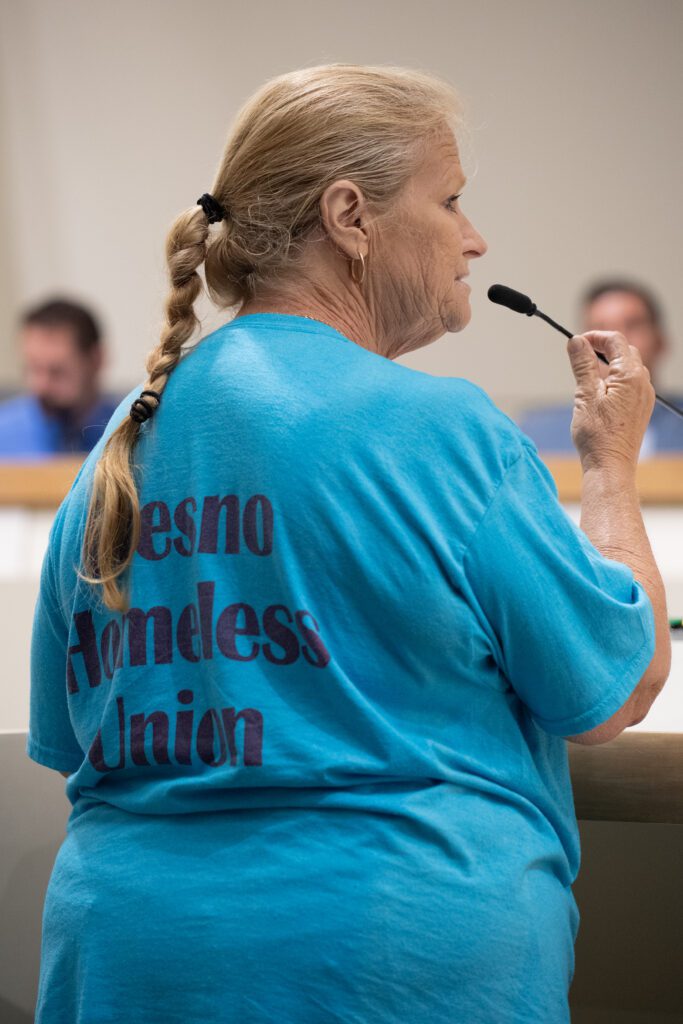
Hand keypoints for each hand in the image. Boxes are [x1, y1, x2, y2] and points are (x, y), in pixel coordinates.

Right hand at [566, 330, 654, 472]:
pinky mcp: (640, 408)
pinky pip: (630, 384)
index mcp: (630, 375)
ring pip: (628, 368)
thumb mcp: (584, 395)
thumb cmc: (597, 435)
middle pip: (625, 351)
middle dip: (603, 347)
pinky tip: (599, 392)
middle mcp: (643, 383)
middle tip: (580, 354)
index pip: (615, 341)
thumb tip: (576, 341)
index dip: (595, 336)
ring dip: (609, 364)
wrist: (610, 467)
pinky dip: (615, 379)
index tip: (577, 342)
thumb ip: (582, 365)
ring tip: (587, 373)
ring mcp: (644, 396)